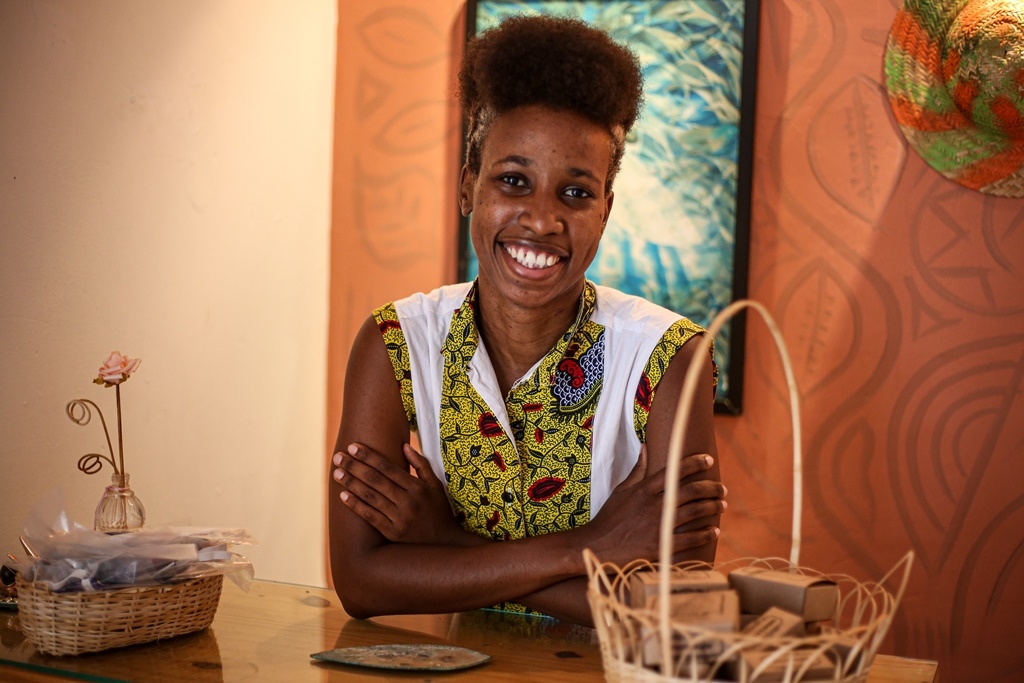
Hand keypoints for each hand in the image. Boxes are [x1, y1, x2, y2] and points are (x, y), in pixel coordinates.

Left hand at [333, 443, 472, 545]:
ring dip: (351, 483)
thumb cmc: (440, 512)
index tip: (353, 446)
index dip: (369, 456)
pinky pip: (370, 517)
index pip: (388, 467)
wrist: (446, 545)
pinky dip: (356, 505)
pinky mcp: (393, 534)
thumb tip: (404, 446)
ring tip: (337, 473)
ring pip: (370, 497)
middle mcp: (408, 502)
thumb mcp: (436, 486)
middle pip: (376, 480)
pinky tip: (343, 496)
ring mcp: (400, 519)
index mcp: (418, 488)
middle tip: (338, 457)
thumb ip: (421, 465)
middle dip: (355, 466)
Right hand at [581, 445, 725, 565]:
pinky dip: (705, 534)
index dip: (694, 463)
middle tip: (722, 488)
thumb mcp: (621, 490)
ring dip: (712, 507)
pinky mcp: (661, 545)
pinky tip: (715, 531)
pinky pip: (690, 539)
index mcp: (644, 489)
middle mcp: (654, 505)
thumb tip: (645, 447)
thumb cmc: (609, 517)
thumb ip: (637, 470)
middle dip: (711, 487)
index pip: (675, 471)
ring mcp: (658, 526)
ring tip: (722, 505)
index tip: (708, 460)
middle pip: (691, 491)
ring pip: (694, 512)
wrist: (597, 546)